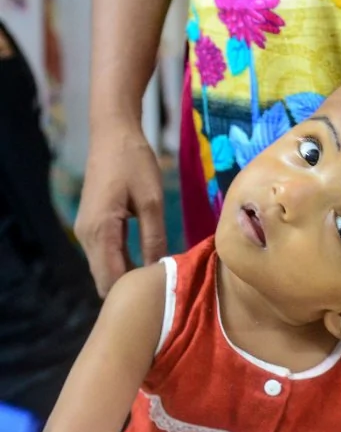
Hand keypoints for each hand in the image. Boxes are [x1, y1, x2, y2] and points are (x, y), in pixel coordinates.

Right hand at [75, 117, 165, 296]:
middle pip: (105, 279)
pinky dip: (123, 263)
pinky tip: (148, 263)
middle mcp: (86, 236)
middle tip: (164, 291)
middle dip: (130, 289)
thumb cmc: (134, 163)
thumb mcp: (151, 200)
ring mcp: (86, 232)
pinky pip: (106, 255)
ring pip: (105, 268)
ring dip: (128, 276)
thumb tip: (160, 269)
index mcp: (99, 231)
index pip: (110, 279)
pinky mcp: (93, 226)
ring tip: (160, 280)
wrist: (112, 134)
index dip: (134, 292)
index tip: (162, 296)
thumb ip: (154, 236)